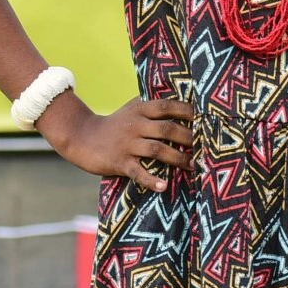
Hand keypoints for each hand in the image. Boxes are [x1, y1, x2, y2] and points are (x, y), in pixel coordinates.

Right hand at [36, 93, 196, 191]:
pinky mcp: (119, 162)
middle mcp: (136, 125)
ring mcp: (127, 144)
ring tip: (194, 166)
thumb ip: (152, 105)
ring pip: (158, 150)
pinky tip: (164, 186)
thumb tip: (182, 101)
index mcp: (140, 110)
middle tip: (206, 146)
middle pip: (167, 129)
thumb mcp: (132, 108)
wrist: (81, 136)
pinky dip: (151, 180)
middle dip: (189, 138)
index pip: (168, 107)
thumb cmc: (114, 123)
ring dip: (178, 158)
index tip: (205, 118)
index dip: (187, 111)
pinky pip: (138, 172)